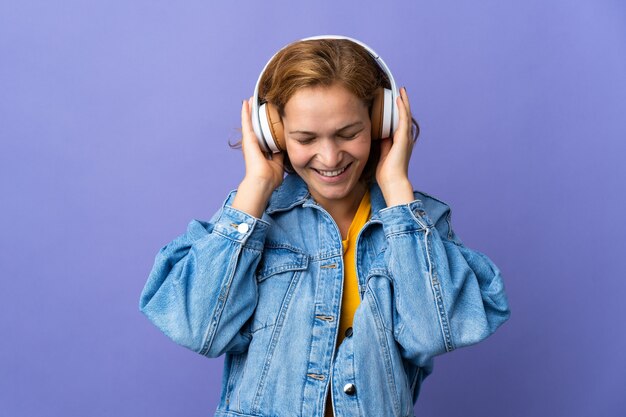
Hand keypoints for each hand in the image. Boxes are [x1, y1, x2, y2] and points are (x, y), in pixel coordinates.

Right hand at [231, 98, 283, 217]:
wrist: (263, 181)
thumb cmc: (270, 177)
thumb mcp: (278, 164)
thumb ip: (280, 155)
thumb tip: (284, 148)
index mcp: (261, 151)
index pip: (264, 136)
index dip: (266, 127)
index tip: (269, 118)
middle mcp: (254, 145)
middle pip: (256, 127)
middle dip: (256, 116)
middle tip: (258, 103)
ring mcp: (250, 141)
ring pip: (250, 122)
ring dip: (250, 110)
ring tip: (251, 99)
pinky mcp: (248, 138)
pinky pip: (246, 122)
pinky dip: (246, 112)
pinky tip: (246, 102)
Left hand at [375, 87, 415, 205]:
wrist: (392, 182)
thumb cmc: (387, 173)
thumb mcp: (383, 154)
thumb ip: (384, 143)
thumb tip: (381, 134)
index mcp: (400, 142)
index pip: (400, 123)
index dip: (398, 112)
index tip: (395, 101)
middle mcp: (406, 138)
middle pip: (405, 117)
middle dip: (403, 104)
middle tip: (400, 91)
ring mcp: (406, 138)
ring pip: (406, 115)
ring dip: (404, 102)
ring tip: (401, 90)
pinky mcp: (403, 138)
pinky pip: (403, 119)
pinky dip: (402, 108)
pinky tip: (399, 98)